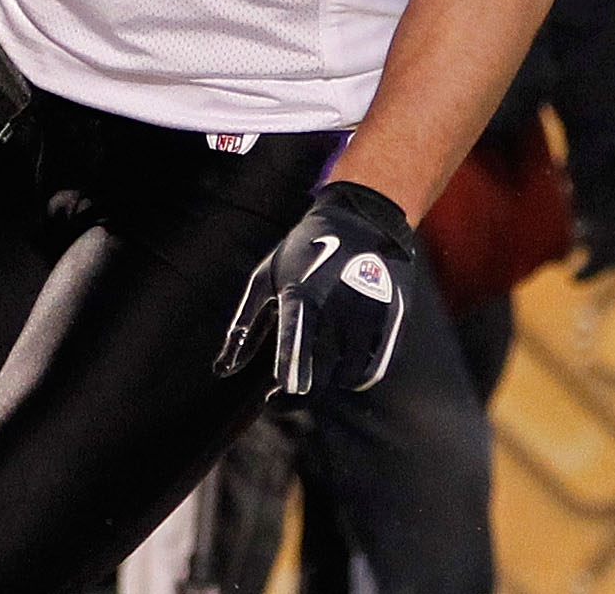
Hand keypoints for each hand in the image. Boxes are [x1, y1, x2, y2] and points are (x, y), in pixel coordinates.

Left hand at [221, 181, 421, 396]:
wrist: (361, 219)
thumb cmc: (303, 252)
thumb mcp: (266, 278)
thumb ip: (245, 325)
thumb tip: (222, 370)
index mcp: (302, 293)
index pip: (294, 342)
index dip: (288, 373)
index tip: (278, 394)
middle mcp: (338, 305)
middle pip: (322, 369)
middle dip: (303, 391)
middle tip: (286, 395)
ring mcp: (368, 313)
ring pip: (348, 374)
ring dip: (329, 382)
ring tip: (317, 370)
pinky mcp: (392, 319)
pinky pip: (374, 368)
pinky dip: (356, 377)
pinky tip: (341, 370)